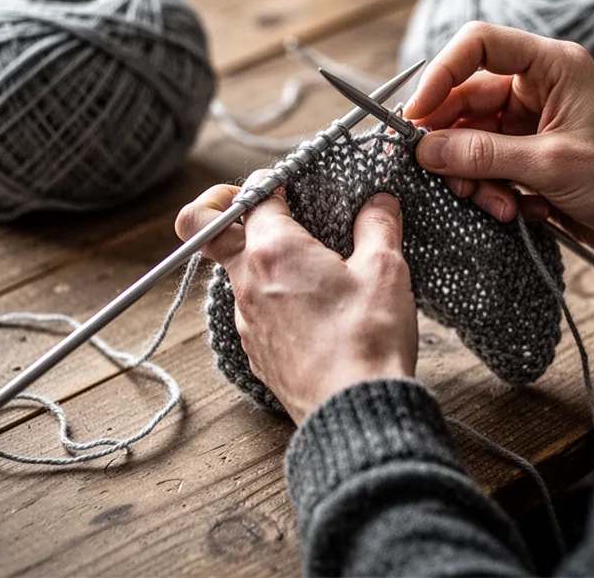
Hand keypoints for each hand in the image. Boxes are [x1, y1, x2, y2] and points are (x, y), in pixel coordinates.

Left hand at [175, 173, 417, 423]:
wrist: (353, 411)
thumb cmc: (367, 338)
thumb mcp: (386, 269)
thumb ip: (378, 225)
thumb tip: (378, 202)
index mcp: (274, 250)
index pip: (254, 194)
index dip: (274, 181)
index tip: (297, 184)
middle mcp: (247, 282)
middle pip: (207, 229)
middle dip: (223, 207)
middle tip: (262, 208)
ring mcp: (246, 320)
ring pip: (234, 272)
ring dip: (259, 258)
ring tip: (310, 266)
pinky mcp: (255, 351)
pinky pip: (251, 309)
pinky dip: (270, 295)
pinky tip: (311, 308)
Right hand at [404, 22, 593, 270]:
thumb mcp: (551, 164)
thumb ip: (484, 155)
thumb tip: (426, 149)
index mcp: (551, 67)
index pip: (478, 45)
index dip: (441, 74)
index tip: (416, 115)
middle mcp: (537, 89)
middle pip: (466, 100)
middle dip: (452, 142)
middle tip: (440, 175)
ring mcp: (531, 124)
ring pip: (472, 139)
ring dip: (474, 175)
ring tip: (496, 203)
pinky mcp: (529, 157)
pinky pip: (488, 166)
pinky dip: (492, 190)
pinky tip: (518, 209)